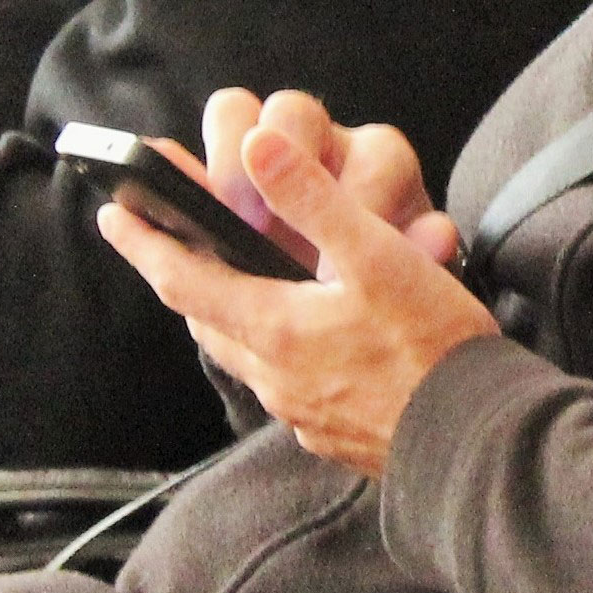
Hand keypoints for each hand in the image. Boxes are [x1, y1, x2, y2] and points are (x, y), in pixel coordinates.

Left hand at [96, 106, 493, 475]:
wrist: (480, 447)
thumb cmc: (435, 348)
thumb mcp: (377, 256)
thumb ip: (313, 200)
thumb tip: (257, 145)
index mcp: (273, 329)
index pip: (183, 278)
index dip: (145, 242)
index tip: (112, 213)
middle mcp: (274, 376)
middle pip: (208, 319)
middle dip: (182, 279)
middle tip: (165, 248)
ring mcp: (301, 412)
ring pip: (244, 355)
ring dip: (227, 317)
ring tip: (228, 289)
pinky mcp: (333, 433)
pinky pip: (283, 385)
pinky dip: (273, 353)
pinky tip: (301, 346)